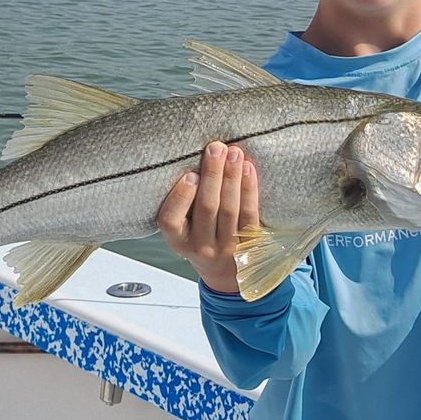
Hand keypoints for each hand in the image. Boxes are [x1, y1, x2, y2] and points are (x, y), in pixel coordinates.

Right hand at [155, 142, 256, 292]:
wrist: (226, 271)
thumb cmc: (201, 237)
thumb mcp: (184, 228)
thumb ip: (184, 203)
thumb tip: (198, 159)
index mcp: (178, 241)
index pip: (170, 221)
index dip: (180, 197)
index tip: (190, 175)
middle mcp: (201, 247)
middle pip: (207, 208)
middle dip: (212, 175)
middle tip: (216, 148)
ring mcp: (227, 248)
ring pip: (230, 209)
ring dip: (232, 177)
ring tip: (234, 153)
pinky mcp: (250, 245)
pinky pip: (250, 214)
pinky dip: (249, 189)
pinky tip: (248, 169)